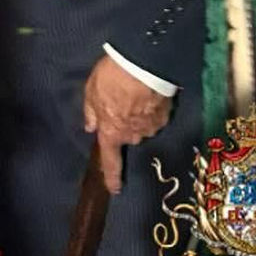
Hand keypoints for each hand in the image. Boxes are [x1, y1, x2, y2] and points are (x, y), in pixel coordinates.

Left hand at [82, 54, 173, 194]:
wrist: (143, 65)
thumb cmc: (111, 77)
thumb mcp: (91, 91)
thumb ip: (91, 112)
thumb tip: (90, 128)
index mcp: (111, 132)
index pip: (111, 160)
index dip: (112, 176)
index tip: (115, 190)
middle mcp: (132, 136)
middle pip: (128, 137)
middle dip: (124, 125)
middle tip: (121, 102)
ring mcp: (151, 128)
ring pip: (142, 127)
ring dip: (138, 116)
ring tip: (135, 94)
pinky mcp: (165, 117)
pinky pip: (155, 118)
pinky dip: (151, 109)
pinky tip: (148, 94)